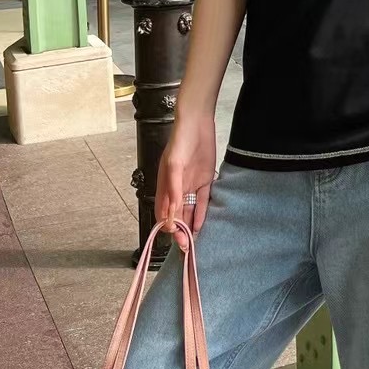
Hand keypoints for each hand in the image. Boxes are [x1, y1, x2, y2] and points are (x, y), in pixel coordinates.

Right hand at [155, 112, 216, 249]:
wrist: (197, 122)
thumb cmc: (180, 140)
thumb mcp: (174, 164)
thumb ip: (173, 189)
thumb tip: (171, 212)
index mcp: (164, 185)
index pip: (163, 211)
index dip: (166, 225)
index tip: (172, 236)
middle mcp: (177, 187)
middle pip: (177, 214)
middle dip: (179, 231)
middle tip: (185, 246)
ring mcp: (191, 184)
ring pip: (189, 210)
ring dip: (190, 225)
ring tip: (193, 242)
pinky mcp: (204, 180)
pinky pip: (203, 201)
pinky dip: (202, 213)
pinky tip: (201, 225)